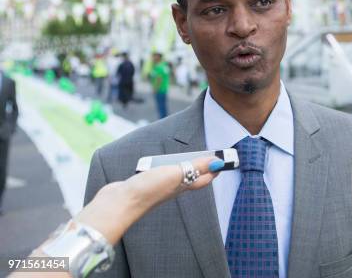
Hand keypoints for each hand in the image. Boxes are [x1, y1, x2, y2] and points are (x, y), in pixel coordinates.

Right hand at [75, 156, 221, 244]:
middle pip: (191, 176)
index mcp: (183, 185)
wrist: (119, 204)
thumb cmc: (148, 190)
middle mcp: (173, 187)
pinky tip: (158, 164)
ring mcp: (158, 187)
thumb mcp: (176, 174)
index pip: (204, 177)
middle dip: (200, 167)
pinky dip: (162, 168)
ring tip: (186, 158)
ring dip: (181, 167)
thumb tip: (219, 163)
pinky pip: (158, 175)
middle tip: (207, 157)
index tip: (222, 160)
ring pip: (175, 176)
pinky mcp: (144, 185)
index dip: (214, 169)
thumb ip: (196, 167)